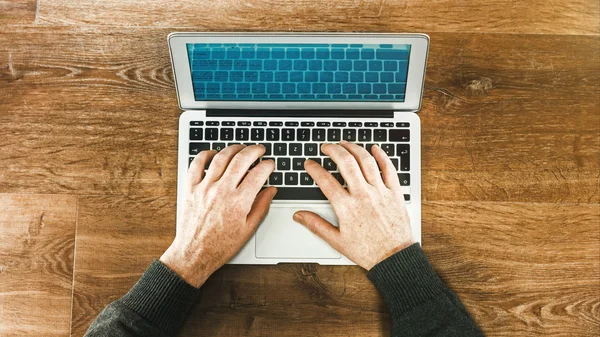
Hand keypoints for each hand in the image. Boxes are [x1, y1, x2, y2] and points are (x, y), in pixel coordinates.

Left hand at [160, 144, 275, 286]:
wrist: (195, 253)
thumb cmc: (221, 245)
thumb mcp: (248, 229)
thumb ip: (261, 206)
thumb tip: (271, 190)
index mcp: (239, 202)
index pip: (258, 174)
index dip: (267, 165)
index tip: (270, 164)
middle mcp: (222, 191)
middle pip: (241, 159)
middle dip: (254, 151)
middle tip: (259, 149)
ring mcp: (205, 188)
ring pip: (221, 157)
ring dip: (233, 149)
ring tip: (241, 148)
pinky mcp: (190, 188)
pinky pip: (196, 164)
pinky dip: (205, 154)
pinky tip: (214, 153)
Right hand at [293, 141, 412, 269]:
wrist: (394, 258)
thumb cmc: (368, 251)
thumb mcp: (337, 241)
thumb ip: (316, 225)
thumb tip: (299, 216)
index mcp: (347, 207)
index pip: (325, 180)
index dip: (314, 169)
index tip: (309, 164)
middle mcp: (363, 195)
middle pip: (346, 163)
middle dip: (333, 150)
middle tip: (326, 147)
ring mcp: (380, 192)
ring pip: (366, 161)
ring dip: (354, 148)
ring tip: (344, 143)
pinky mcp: (394, 192)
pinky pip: (389, 168)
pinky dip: (382, 155)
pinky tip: (374, 148)